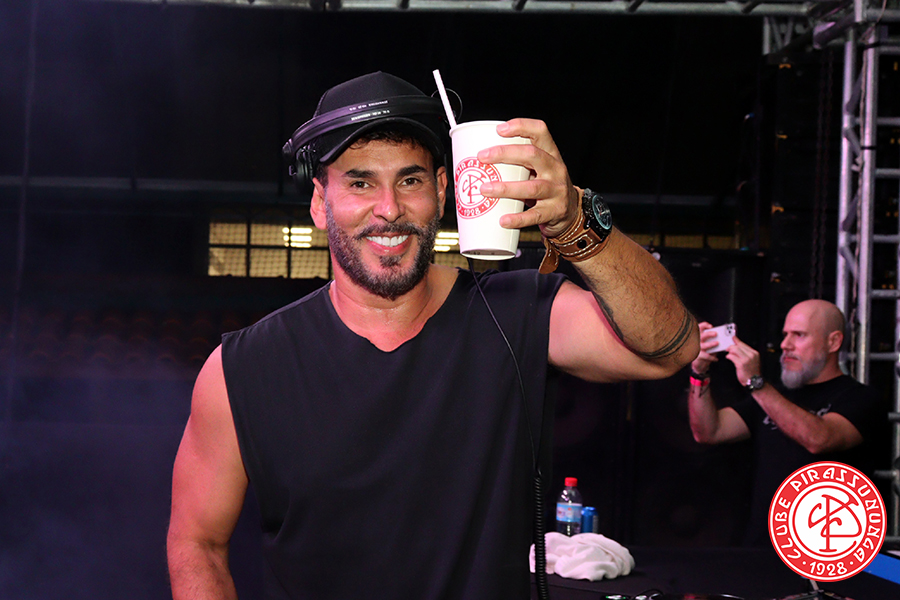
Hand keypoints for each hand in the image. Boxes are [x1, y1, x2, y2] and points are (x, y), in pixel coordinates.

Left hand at [475, 118, 580, 238]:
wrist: (571, 212)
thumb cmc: (547, 186)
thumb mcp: (539, 169)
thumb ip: (518, 162)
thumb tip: (478, 161)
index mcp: (550, 154)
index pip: (540, 131)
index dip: (520, 126)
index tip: (499, 130)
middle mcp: (555, 169)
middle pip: (532, 155)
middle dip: (504, 154)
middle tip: (482, 157)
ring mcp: (556, 191)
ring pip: (531, 187)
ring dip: (506, 188)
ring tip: (485, 189)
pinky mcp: (554, 211)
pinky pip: (534, 216)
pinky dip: (518, 218)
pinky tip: (503, 220)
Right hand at [691, 322, 718, 374]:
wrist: (699, 361)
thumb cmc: (706, 349)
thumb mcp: (708, 342)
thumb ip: (713, 338)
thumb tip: (722, 337)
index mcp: (698, 335)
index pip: (699, 327)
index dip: (704, 325)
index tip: (711, 326)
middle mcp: (696, 341)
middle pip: (701, 336)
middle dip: (709, 334)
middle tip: (716, 334)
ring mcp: (696, 348)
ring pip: (703, 345)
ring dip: (710, 344)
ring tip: (717, 343)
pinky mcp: (698, 355)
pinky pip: (706, 356)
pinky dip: (712, 357)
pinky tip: (716, 358)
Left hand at [725, 335, 761, 384]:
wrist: (754, 381)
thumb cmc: (751, 372)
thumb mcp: (752, 360)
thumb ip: (746, 353)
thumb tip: (738, 345)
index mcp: (754, 353)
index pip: (743, 344)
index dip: (737, 341)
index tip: (733, 338)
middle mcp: (751, 355)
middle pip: (738, 346)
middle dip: (731, 347)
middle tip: (727, 349)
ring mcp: (746, 359)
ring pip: (734, 350)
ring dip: (729, 352)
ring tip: (729, 355)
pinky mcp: (741, 364)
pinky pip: (731, 356)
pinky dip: (728, 356)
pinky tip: (728, 358)